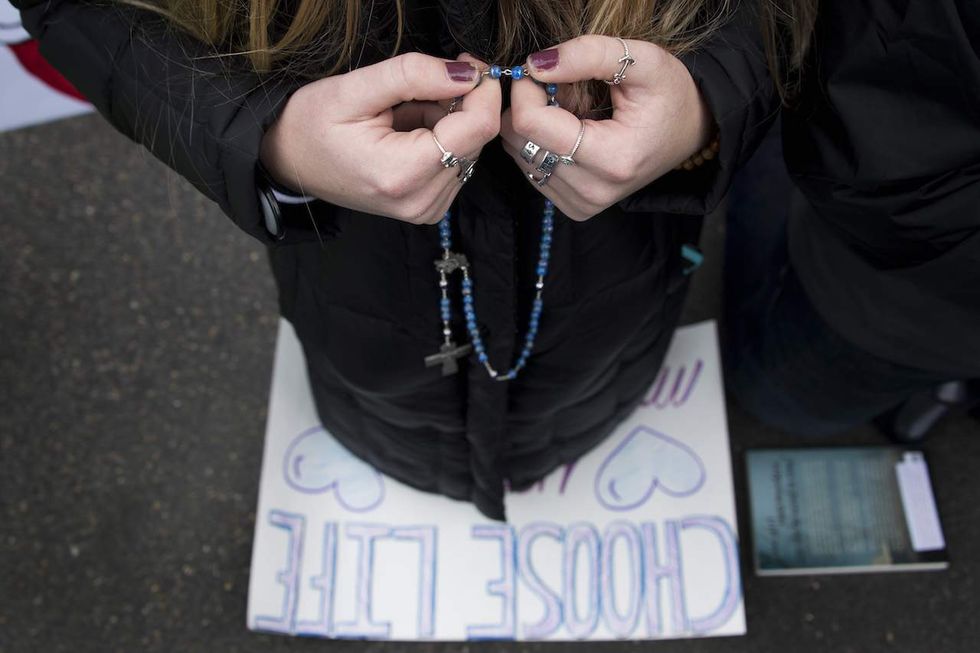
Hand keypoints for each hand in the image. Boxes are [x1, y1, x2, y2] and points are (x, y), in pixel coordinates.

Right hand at [260, 53, 499, 224]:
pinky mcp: (428, 209)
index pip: (476, 128)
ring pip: (470, 150)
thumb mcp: (355, 87)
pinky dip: (442, 140)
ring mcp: (426, 210)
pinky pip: (457, 163)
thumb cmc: (312, 124)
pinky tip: (409, 133)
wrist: (290, 163)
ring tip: (404, 114)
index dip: (481, 89)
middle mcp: (421, 201)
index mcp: (402, 174)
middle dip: (458, 105)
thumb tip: (467, 73)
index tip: (468, 62)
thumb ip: (414, 75)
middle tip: (416, 89)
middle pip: (476, 139)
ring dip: (448, 122)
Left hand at [500, 36, 712, 220]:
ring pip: (519, 155)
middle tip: (563, 88)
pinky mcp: (574, 207)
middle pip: (520, 141)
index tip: (540, 69)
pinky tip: (570, 133)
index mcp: (612, 159)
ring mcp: (582, 204)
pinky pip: (531, 169)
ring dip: (535, 125)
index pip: (531, 124)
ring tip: (574, 112)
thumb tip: (537, 65)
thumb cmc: (670, 95)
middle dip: (530, 105)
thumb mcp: (643, 61)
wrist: (690, 132)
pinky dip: (541, 144)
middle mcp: (593, 192)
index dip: (526, 89)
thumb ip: (589, 55)